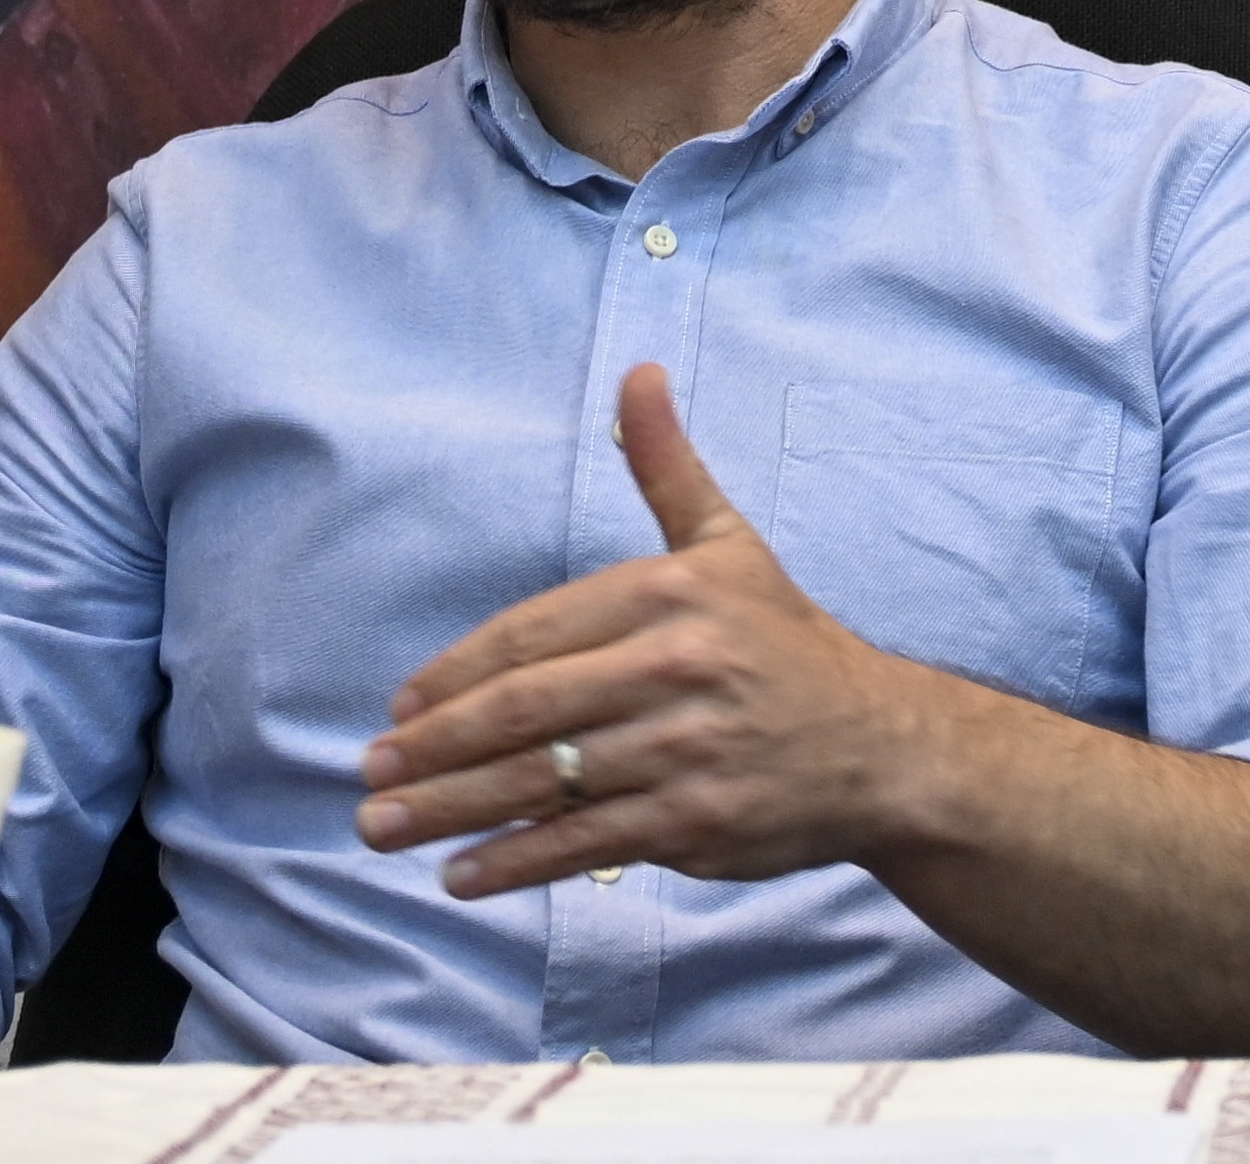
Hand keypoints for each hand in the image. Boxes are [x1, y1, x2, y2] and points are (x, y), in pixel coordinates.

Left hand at [363, 364, 927, 895]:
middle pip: (523, 711)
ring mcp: (683, 750)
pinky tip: (462, 875)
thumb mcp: (729, 545)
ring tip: (383, 827)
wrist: (880, 745)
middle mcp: (674, 666)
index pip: (532, 636)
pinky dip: (516, 864)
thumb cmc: (785, 643)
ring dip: (452, 811)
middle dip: (433, 747)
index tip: (399, 708)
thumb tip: (636, 373)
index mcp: (669, 592)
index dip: (455, 675)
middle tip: (370, 774)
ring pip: (543, 782)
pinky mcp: (694, 821)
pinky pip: (586, 843)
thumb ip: (667, 467)